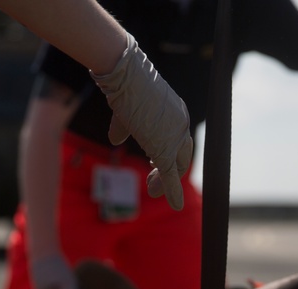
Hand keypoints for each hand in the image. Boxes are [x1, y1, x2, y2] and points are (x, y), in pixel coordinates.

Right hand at [92, 33, 192, 210]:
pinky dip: (172, 192)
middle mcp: (181, 124)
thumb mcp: (125, 109)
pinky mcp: (165, 148)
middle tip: (153, 183)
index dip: (166, 154)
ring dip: (165, 183)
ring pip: (176, 167)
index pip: (178, 140)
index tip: (153, 163)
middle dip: (169, 171)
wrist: (124, 74)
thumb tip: (115, 140)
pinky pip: (171, 175)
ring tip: (153, 192)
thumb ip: (123, 127)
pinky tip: (176, 205)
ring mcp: (175, 137)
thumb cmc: (123, 85)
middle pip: (181, 156)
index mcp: (177, 112)